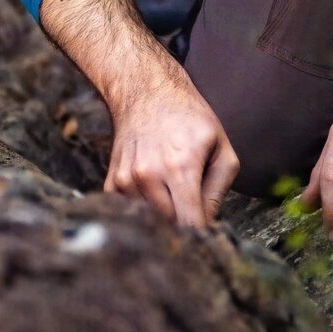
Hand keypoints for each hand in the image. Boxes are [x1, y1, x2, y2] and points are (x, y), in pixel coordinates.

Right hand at [104, 56, 238, 225]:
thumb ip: (219, 189)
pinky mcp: (112, 183)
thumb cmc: (190, 119)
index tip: (208, 239)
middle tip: (194, 208)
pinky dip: (146, 207)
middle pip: (171, 227)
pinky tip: (155, 185)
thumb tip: (208, 225)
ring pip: (151, 222)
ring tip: (174, 189)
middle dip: (185, 224)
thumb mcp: (220, 146)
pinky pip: (133, 212)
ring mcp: (126, 180)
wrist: (146, 92)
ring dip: (165, 215)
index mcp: (180, 167)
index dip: (203, 237)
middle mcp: (148, 176)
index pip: (191, 224)